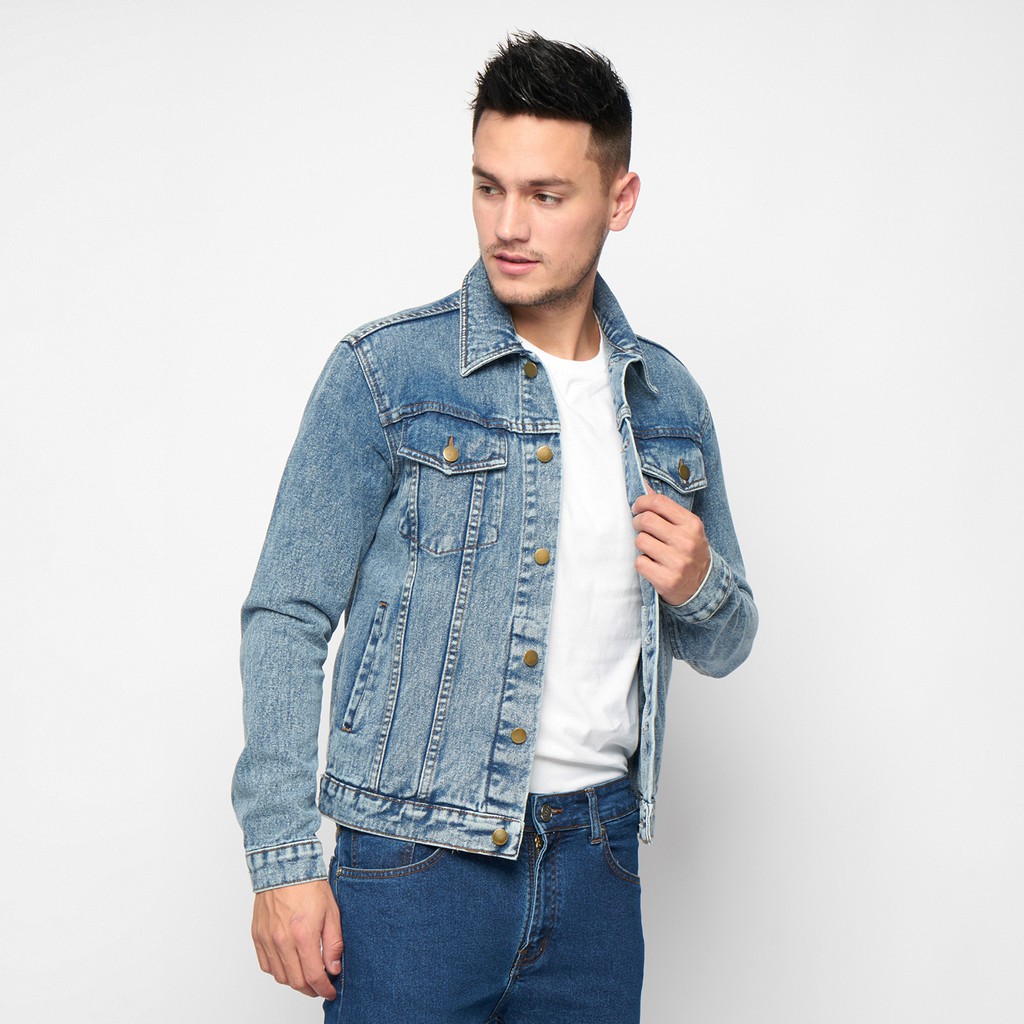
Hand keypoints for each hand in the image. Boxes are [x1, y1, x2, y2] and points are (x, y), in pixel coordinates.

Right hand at [251, 879, 342, 999]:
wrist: (285, 865)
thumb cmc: (309, 885)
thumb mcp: (332, 911)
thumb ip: (334, 943)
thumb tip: (333, 968)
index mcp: (303, 935)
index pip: (314, 976)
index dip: (324, 989)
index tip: (330, 991)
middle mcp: (282, 941)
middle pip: (296, 981)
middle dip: (311, 989)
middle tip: (320, 986)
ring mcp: (267, 939)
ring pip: (280, 976)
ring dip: (294, 981)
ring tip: (306, 974)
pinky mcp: (257, 935)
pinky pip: (266, 965)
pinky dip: (278, 970)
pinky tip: (289, 963)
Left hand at [632, 491, 711, 605]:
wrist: (703, 587)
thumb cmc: (690, 553)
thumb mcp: (686, 528)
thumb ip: (666, 509)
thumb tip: (645, 486)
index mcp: (692, 525)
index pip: (659, 502)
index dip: (642, 502)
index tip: (637, 508)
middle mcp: (687, 542)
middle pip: (646, 520)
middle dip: (637, 522)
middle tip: (641, 528)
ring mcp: (678, 562)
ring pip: (640, 541)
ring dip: (641, 544)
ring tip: (651, 549)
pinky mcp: (667, 580)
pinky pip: (639, 562)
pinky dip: (642, 563)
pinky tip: (653, 565)